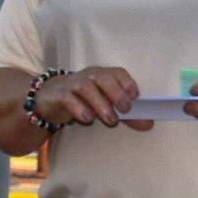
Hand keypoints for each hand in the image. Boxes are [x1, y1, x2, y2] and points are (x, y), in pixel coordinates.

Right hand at [36, 66, 151, 130]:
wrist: (49, 99)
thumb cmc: (83, 101)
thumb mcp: (106, 107)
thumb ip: (126, 115)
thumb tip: (148, 125)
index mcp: (102, 75)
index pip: (117, 72)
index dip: (127, 82)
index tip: (136, 96)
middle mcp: (88, 76)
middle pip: (103, 78)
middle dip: (116, 92)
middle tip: (125, 109)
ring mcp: (72, 84)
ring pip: (86, 87)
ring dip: (100, 103)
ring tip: (110, 120)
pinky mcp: (59, 95)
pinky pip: (68, 98)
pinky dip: (79, 108)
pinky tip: (88, 119)